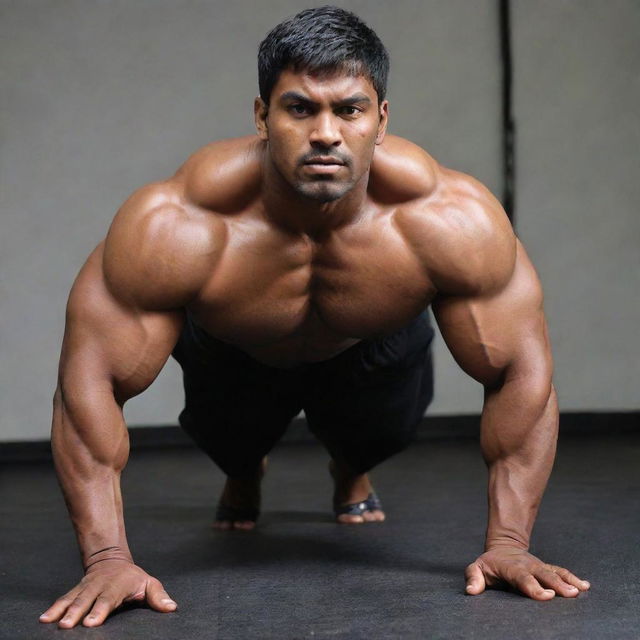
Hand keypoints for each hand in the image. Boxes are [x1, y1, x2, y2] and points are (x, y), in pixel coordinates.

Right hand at [39, 559, 176, 627]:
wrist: (111, 560)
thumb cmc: (133, 578)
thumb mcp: (149, 583)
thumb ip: (158, 596)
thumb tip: (171, 608)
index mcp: (118, 586)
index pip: (108, 599)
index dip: (100, 610)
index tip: (92, 622)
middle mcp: (99, 586)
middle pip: (87, 600)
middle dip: (77, 612)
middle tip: (67, 625)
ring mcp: (86, 587)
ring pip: (73, 598)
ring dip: (62, 610)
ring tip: (51, 621)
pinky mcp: (76, 591)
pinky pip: (64, 599)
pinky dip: (54, 608)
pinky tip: (44, 618)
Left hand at [465, 547, 589, 599]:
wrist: (504, 547)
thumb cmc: (490, 564)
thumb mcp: (477, 568)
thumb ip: (474, 578)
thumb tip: (471, 591)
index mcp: (510, 568)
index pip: (522, 578)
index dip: (533, 587)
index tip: (546, 596)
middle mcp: (527, 566)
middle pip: (543, 574)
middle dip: (556, 584)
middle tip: (570, 594)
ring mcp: (538, 566)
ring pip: (554, 572)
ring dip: (568, 580)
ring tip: (581, 590)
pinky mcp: (547, 569)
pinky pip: (561, 572)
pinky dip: (573, 578)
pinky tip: (586, 586)